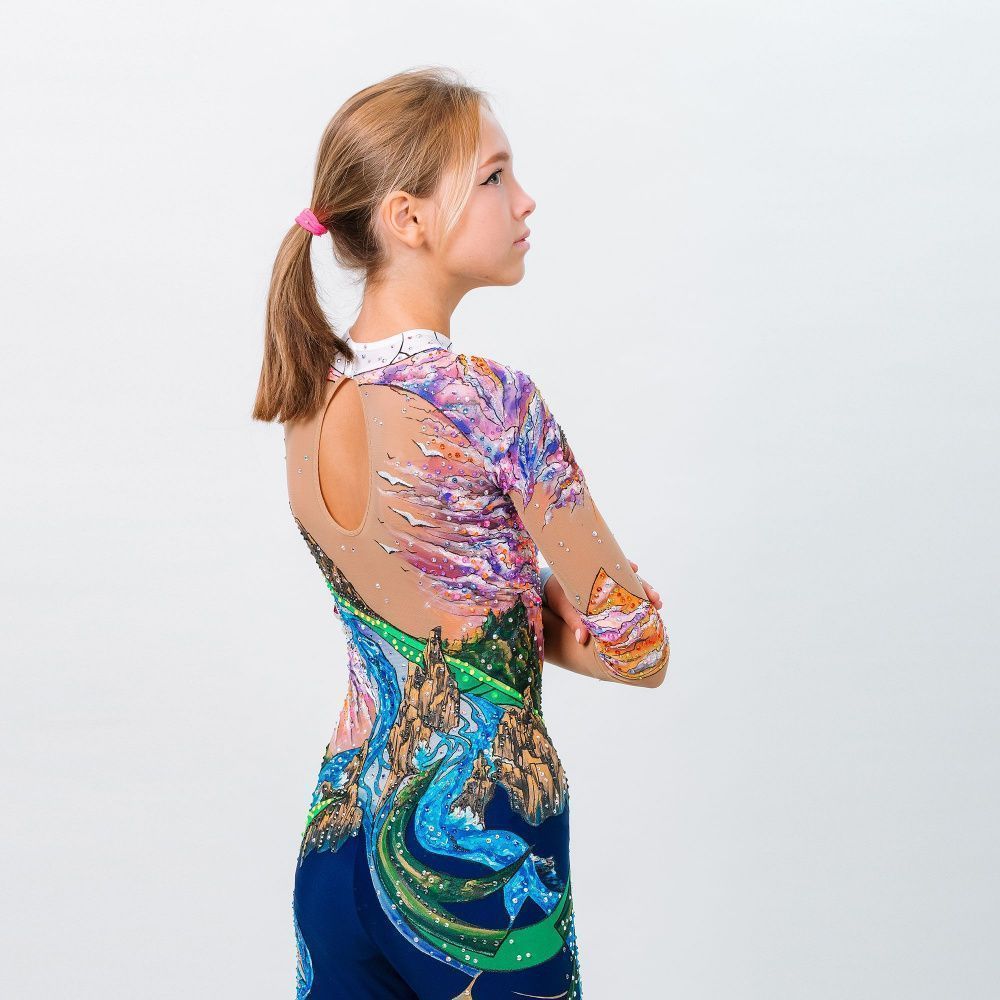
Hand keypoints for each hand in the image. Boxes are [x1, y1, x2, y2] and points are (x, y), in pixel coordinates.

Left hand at [543, 559, 662, 645]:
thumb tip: (582, 639)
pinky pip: (627, 597)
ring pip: (632, 586)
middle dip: (643, 586)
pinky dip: (638, 602)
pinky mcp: (610, 596)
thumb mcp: (564, 606)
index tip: (636, 568)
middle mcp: (604, 576)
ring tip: (658, 604)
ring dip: (645, 595)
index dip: (626, 567)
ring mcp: (609, 586)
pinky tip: (651, 609)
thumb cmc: (557, 594)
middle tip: (655, 597)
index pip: (613, 564)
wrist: (549, 592)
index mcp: (592, 571)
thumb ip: (574, 620)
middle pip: (628, 577)